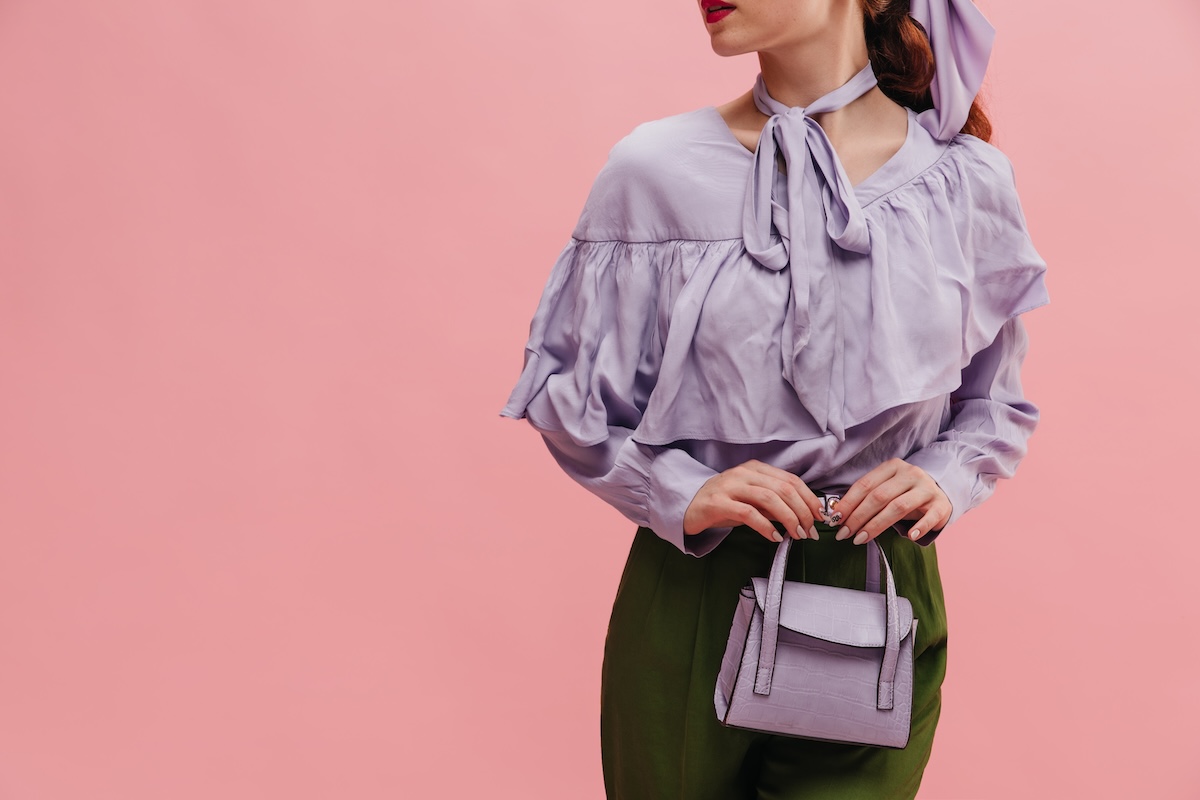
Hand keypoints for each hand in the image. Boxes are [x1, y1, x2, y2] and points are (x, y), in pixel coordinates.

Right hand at [683, 459, 824, 542]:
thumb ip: (773, 504)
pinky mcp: (718, 503)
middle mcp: (744, 473)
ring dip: (789, 518)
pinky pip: (748, 513)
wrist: (687, 507)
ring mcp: (730, 486)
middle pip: (784, 488)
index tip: (820, 517)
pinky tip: (775, 537)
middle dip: (803, 511)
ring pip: (769, 498)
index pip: (791, 480)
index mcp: (755, 469)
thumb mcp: (751, 500)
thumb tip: (804, 516)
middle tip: (810, 531)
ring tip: (797, 535)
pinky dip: (766, 526)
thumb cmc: (724, 504)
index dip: (809, 498)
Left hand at [831, 458, 951, 544]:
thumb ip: (867, 497)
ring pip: (898, 506)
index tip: (835, 520)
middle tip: (844, 534)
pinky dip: (919, 527)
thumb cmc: (905, 494)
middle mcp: (910, 474)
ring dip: (876, 525)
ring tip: (861, 539)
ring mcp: (927, 488)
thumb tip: (837, 515)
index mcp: (892, 467)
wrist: (941, 492)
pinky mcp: (941, 504)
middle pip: (879, 496)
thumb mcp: (887, 489)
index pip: (865, 485)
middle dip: (858, 517)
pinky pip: (929, 516)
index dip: (848, 503)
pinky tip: (909, 536)